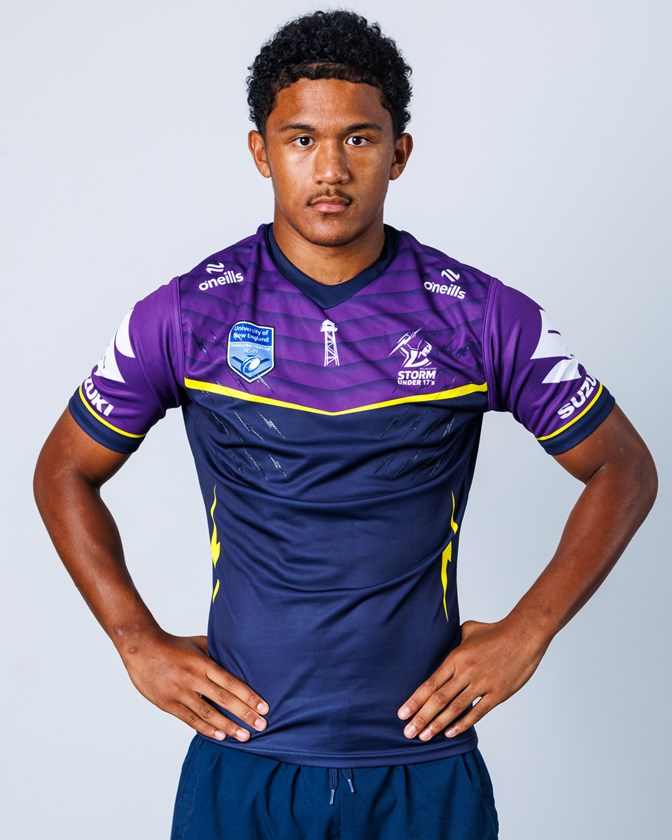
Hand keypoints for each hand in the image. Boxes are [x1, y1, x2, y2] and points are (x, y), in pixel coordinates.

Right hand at [121, 631, 268, 741]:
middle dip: (244, 714)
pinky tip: (220, 736)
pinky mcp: (167, 703)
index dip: (249, 696)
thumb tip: (237, 662)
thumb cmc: (173, 645)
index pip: (231, 682)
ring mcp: (180, 691)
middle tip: (262, 726)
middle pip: (224, 699)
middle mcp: (193, 678)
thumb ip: (216, 653)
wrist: (141, 648)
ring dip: (228, 726)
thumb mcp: (198, 643)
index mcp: (203, 663)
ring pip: (208, 713)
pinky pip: (189, 719)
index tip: (264, 707)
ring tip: (244, 736)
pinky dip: (206, 729)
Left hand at [397, 618, 547, 740]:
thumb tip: (441, 650)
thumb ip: (452, 643)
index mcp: (456, 658)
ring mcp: (482, 684)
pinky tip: (450, 733)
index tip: (402, 714)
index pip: (430, 683)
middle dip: (421, 718)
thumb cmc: (494, 631)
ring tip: (424, 736)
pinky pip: (478, 712)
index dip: (415, 701)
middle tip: (408, 732)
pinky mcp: (498, 694)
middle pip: (439, 699)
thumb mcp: (468, 630)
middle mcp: (466, 672)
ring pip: (455, 708)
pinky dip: (463, 724)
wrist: (523, 635)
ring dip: (438, 724)